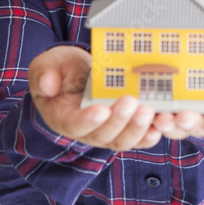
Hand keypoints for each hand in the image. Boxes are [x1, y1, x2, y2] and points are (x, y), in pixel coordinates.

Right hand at [28, 46, 161, 150]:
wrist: (80, 73)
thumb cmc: (62, 69)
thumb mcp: (47, 64)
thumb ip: (43, 73)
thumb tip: (47, 84)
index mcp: (64, 117)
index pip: (74, 125)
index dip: (87, 120)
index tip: (100, 109)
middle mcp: (87, 131)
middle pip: (103, 135)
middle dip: (119, 121)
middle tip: (132, 102)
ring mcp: (108, 132)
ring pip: (123, 140)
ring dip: (137, 128)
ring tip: (148, 110)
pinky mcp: (126, 128)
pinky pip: (139, 137)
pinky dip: (150, 134)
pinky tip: (160, 124)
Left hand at [152, 49, 203, 142]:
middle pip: (198, 125)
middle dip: (189, 123)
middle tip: (182, 118)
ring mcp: (191, 111)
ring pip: (177, 123)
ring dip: (169, 123)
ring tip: (161, 118)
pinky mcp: (173, 102)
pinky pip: (162, 111)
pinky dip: (153, 112)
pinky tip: (146, 107)